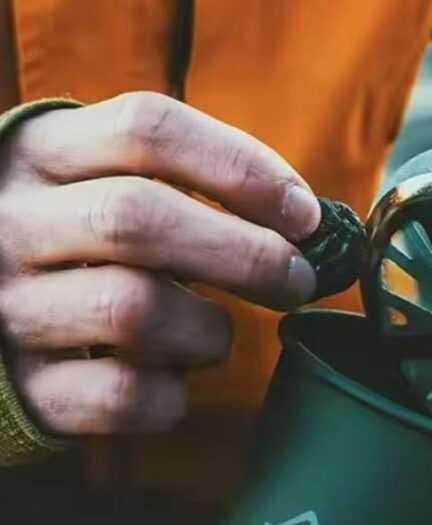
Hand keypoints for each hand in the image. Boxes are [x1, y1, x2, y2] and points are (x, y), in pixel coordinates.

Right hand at [0, 92, 321, 435]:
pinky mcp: (24, 389)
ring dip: (207, 330)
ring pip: (131, 310)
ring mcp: (8, 307)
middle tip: (296, 281)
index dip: (244, 168)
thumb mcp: (104, 182)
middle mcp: (11, 223)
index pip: (148, 129)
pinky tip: (173, 378)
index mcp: (43, 152)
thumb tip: (307, 224)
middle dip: (246, 254)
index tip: (305, 214)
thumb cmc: (81, 244)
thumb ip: (187, 183)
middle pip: (139, 218)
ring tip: (217, 334)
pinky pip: (120, 395)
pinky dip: (170, 395)